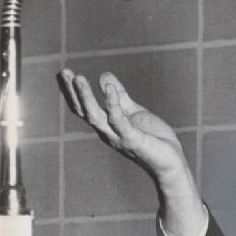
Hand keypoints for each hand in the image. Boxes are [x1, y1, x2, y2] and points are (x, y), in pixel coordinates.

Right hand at [59, 69, 206, 235]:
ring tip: (79, 78)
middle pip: (84, 112)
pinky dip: (113, 104)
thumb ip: (119, 96)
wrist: (171, 163)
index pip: (84, 109)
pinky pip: (118, 121)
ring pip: (95, 117)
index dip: (73, 93)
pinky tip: (109, 88)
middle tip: (64, 72)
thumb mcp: (135, 112)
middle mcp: (108, 133)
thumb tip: (103, 76)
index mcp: (107, 126)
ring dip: (85, 97)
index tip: (64, 74)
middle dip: (73, 92)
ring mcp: (118, 137)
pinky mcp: (132, 140)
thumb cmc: (154, 139)